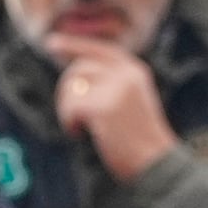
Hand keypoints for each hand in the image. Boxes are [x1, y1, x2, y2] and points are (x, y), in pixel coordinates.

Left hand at [47, 41, 177, 181]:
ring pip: (71, 86)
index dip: (74, 45)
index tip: (51, 43)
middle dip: (66, 91)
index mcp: (135, 71)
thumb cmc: (139, 141)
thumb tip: (74, 75)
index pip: (100, 49)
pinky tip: (78, 133)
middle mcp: (126, 75)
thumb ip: (110, 85)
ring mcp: (116, 89)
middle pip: (79, 68)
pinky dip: (68, 122)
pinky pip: (70, 107)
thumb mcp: (130, 102)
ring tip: (79, 127)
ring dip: (67, 109)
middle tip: (70, 117)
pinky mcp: (104, 107)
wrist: (156, 163)